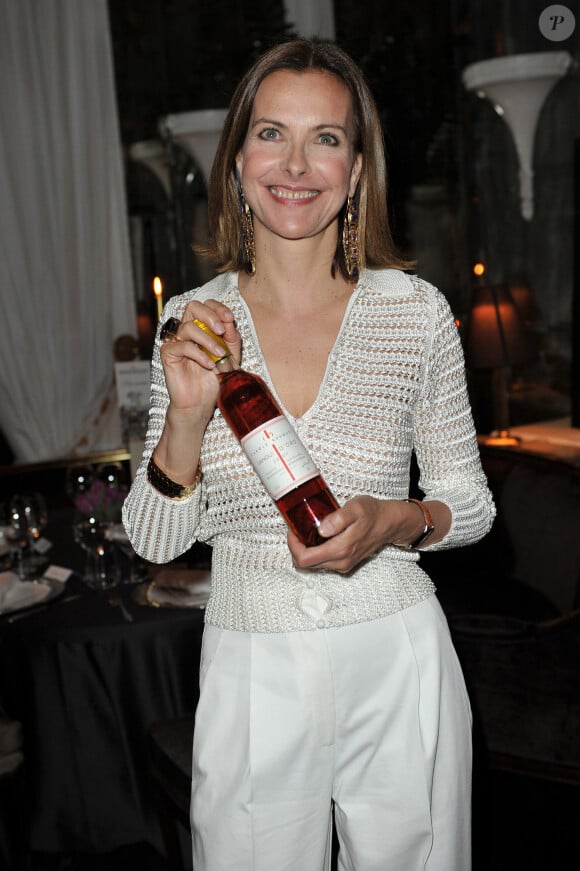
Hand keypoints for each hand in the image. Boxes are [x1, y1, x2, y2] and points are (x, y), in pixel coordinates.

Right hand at [160, 299, 240, 420]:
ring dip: (207, 339)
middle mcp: (187, 331)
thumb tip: (230, 322)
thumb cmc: (213, 379)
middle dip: (210, 315)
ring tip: (218, 354)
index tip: (230, 319)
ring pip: (188, 327)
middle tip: (221, 330)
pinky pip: (182, 347)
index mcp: (202, 327)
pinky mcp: (168, 354)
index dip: (218, 308)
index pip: (206, 305)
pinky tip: (209, 365)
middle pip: (193, 307)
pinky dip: (199, 354)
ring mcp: (176, 341)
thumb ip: (231, 338)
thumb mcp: (230, 356)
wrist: (200, 403)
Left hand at [288, 495, 406, 574]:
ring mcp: (344, 565)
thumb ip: (337, 519)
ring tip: (307, 532)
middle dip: (297, 548)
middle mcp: (341, 562)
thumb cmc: (373, 514)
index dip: (292, 546)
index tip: (293, 531)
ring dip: (306, 551)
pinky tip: (319, 538)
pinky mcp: (346, 563)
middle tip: (297, 531)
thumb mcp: (355, 508)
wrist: (390, 523)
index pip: (304, 559)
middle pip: (306, 565)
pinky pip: (323, 563)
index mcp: (340, 549)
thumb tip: (321, 529)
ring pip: (314, 565)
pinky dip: (316, 552)